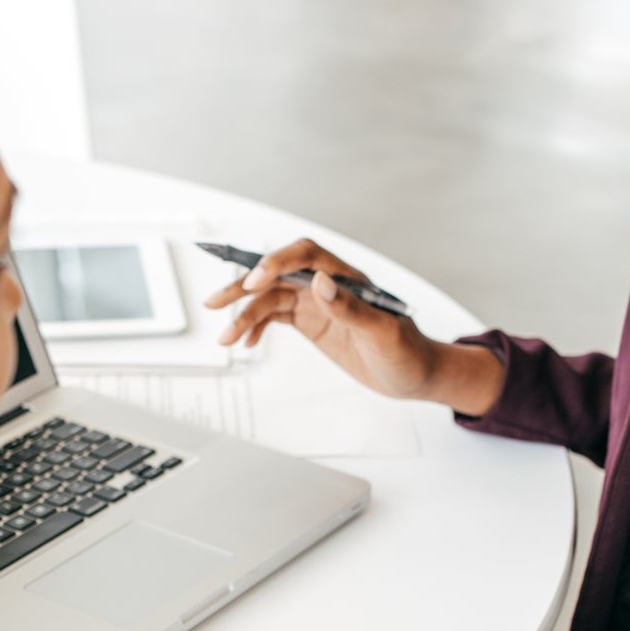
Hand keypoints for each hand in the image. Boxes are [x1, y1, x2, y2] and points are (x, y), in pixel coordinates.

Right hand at [202, 238, 441, 400]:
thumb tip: (321, 282)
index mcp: (347, 278)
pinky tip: (246, 341)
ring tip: (225, 337)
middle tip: (215, 301)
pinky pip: (276, 316)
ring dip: (245, 314)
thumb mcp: (383, 333)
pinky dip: (257, 326)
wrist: (414, 374)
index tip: (255, 282)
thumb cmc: (407, 352)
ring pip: (271, 298)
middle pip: (278, 275)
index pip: (305, 256)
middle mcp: (327, 285)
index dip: (276, 263)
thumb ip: (351, 307)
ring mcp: (317, 303)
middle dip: (245, 286)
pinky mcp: (312, 322)